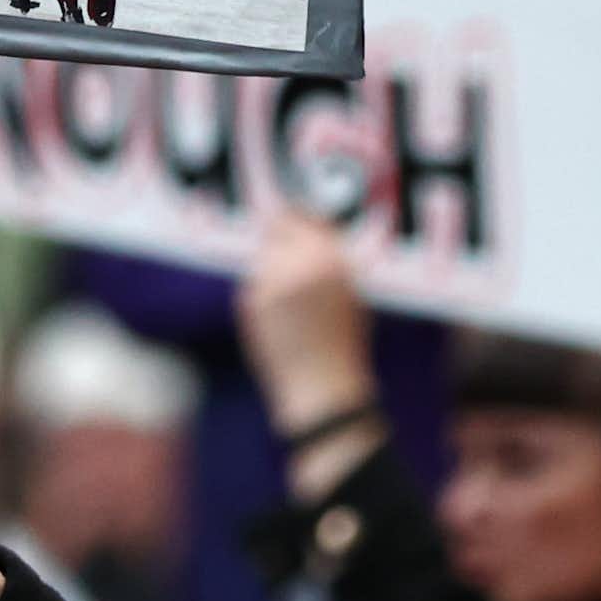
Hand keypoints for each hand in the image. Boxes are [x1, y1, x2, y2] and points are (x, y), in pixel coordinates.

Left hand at [237, 212, 376, 431]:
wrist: (320, 385)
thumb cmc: (344, 342)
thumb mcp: (352, 291)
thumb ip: (331, 257)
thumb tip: (309, 228)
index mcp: (329, 258)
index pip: (303, 215)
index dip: (299, 217)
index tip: (296, 219)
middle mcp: (296, 264)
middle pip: (276, 226)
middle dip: (280, 236)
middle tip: (289, 254)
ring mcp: (268, 281)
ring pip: (263, 256)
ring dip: (273, 266)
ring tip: (292, 300)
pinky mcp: (248, 300)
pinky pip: (254, 283)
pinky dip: (263, 292)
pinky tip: (280, 318)